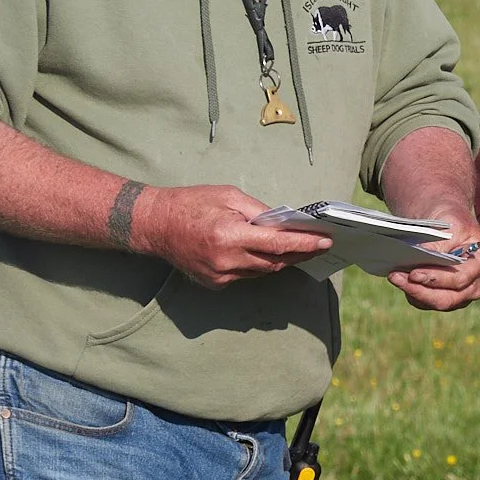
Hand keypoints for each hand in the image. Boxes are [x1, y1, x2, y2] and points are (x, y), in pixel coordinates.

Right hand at [133, 184, 332, 288]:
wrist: (155, 225)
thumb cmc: (191, 203)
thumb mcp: (229, 196)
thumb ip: (259, 212)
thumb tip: (285, 223)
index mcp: (230, 236)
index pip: (278, 244)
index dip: (305, 244)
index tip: (325, 241)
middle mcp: (226, 261)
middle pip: (275, 262)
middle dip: (299, 254)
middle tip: (318, 245)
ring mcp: (220, 276)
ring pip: (262, 271)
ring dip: (280, 260)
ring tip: (298, 248)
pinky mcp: (215, 283)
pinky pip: (246, 275)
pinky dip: (258, 264)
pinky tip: (264, 253)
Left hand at [387, 211, 479, 311]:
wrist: (449, 226)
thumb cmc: (453, 222)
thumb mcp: (451, 224)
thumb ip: (441, 242)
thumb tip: (422, 255)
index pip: (459, 279)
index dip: (436, 279)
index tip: (414, 273)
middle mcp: (474, 285)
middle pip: (446, 299)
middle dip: (419, 290)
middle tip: (396, 276)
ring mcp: (460, 295)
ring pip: (433, 302)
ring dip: (411, 291)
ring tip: (394, 275)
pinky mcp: (443, 298)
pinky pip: (425, 302)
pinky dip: (411, 291)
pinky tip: (399, 278)